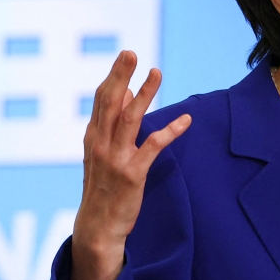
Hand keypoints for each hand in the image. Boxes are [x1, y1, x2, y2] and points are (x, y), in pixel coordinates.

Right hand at [69, 51, 191, 279]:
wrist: (98, 228)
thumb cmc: (103, 188)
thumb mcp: (102, 154)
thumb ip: (112, 126)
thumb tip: (128, 94)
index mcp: (93, 137)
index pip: (102, 100)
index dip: (114, 77)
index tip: (126, 56)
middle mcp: (101, 145)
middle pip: (110, 103)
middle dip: (121, 75)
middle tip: (131, 52)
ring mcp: (115, 159)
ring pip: (130, 118)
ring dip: (145, 94)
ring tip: (158, 72)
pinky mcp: (132, 174)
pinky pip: (153, 147)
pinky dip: (170, 131)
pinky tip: (186, 119)